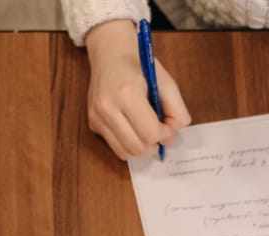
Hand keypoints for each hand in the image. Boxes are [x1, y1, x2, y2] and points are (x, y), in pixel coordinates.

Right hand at [83, 20, 190, 159]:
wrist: (109, 51)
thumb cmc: (139, 62)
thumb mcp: (165, 80)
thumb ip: (176, 109)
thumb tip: (172, 137)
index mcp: (127, 93)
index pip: (150, 133)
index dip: (165, 134)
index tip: (168, 125)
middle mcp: (108, 108)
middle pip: (137, 148)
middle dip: (154, 145)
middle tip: (160, 132)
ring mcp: (96, 117)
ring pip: (124, 153)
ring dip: (141, 148)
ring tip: (148, 134)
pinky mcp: (92, 123)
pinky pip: (114, 145)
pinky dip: (128, 143)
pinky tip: (133, 128)